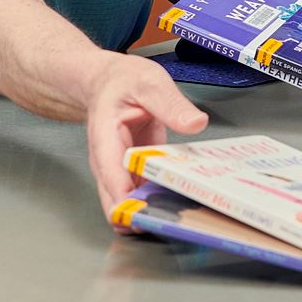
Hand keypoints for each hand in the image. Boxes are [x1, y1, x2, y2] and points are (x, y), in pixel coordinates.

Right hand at [85, 54, 208, 218]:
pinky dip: (159, 202)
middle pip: (117, 205)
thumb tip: (195, 122)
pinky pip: (143, 197)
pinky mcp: (134, 174)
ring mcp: (119, 172)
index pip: (113, 179)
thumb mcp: (150, 83)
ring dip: (153, 213)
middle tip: (175, 220)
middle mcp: (108, 163)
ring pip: (130, 207)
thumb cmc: (122, 81)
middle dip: (142, 217)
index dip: (129, 202)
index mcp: (105, 140)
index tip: (150, 214)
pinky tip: (182, 204)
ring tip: (185, 216)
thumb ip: (171, 104)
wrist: (109, 81)